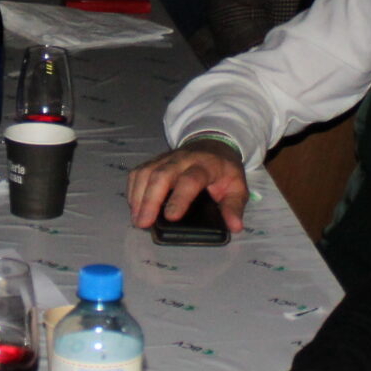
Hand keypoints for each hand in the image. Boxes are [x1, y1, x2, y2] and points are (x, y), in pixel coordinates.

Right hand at [127, 140, 248, 231]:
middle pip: (162, 175)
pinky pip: (138, 172)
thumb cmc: (224, 170)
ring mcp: (166, 158)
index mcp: (206, 165)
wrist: (213, 144)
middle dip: (150, 199)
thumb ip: (235, 206)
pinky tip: (135, 207)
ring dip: (138, 197)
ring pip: (146, 172)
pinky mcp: (154, 161)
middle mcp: (183, 159)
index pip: (191, 179)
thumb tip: (235, 226)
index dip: (180, 198)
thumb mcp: (237, 186)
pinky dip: (133, 189)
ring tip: (137, 220)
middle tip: (143, 223)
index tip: (171, 218)